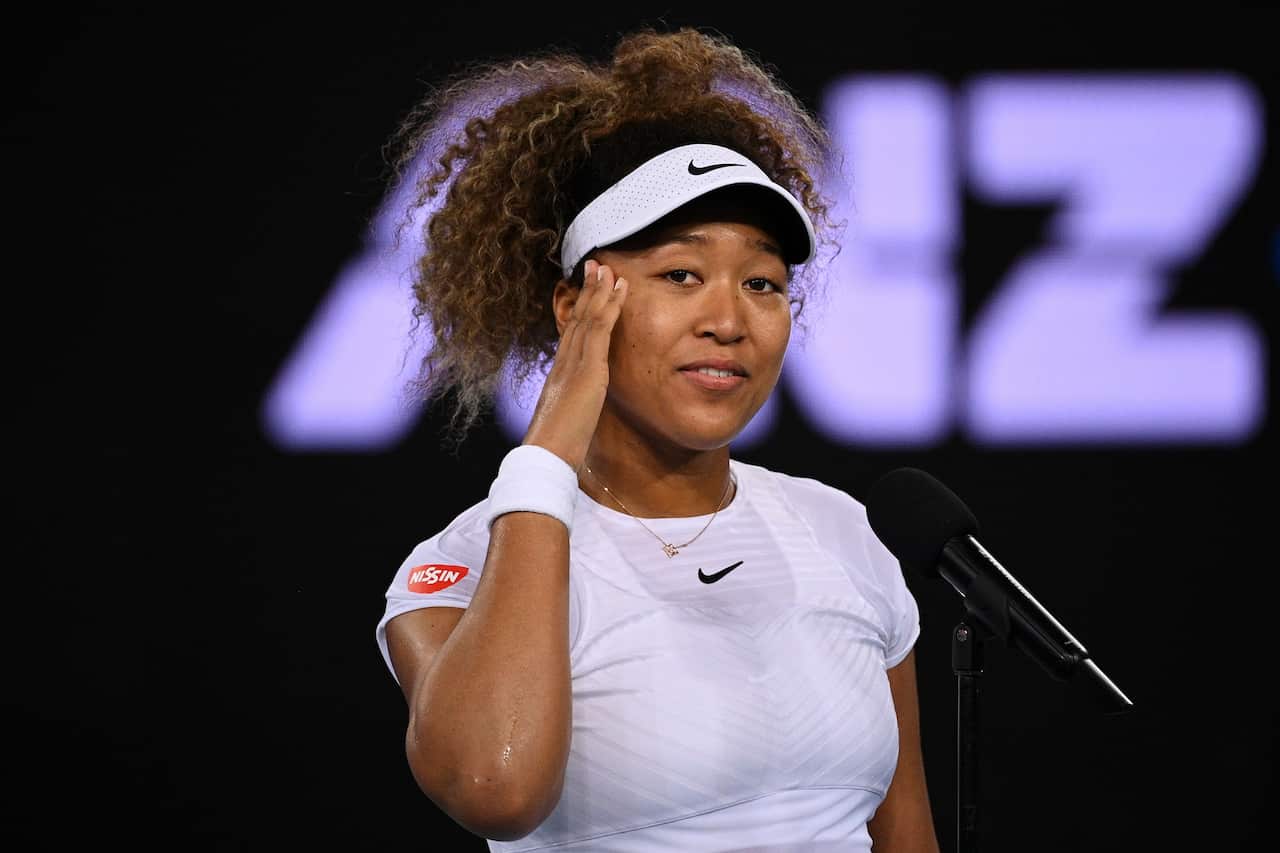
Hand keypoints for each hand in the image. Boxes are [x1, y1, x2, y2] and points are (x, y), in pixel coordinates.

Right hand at [522, 259, 627, 471]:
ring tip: (607, 267)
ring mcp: (574, 363)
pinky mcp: (587, 370)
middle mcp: (563, 362)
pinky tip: (617, 289)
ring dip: (599, 290)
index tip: (587, 291)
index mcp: (559, 375)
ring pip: (587, 318)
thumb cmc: (555, 447)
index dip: (580, 311)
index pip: (571, 334)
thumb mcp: (567, 422)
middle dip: (587, 291)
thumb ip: (573, 409)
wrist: (545, 455)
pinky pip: (599, 330)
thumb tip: (577, 410)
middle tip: (595, 265)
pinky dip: (609, 307)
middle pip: (577, 319)